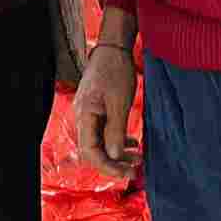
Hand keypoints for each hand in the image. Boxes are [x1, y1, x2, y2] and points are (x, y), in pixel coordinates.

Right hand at [74, 38, 138, 179]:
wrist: (112, 48)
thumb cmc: (115, 71)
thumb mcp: (119, 102)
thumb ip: (116, 130)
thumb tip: (115, 156)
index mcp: (85, 116)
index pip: (90, 153)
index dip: (108, 167)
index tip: (127, 173)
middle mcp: (82, 117)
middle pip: (93, 151)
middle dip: (114, 163)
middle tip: (135, 170)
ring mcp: (88, 114)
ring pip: (99, 143)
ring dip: (117, 154)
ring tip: (138, 158)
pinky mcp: (96, 110)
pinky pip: (104, 133)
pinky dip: (117, 141)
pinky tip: (132, 143)